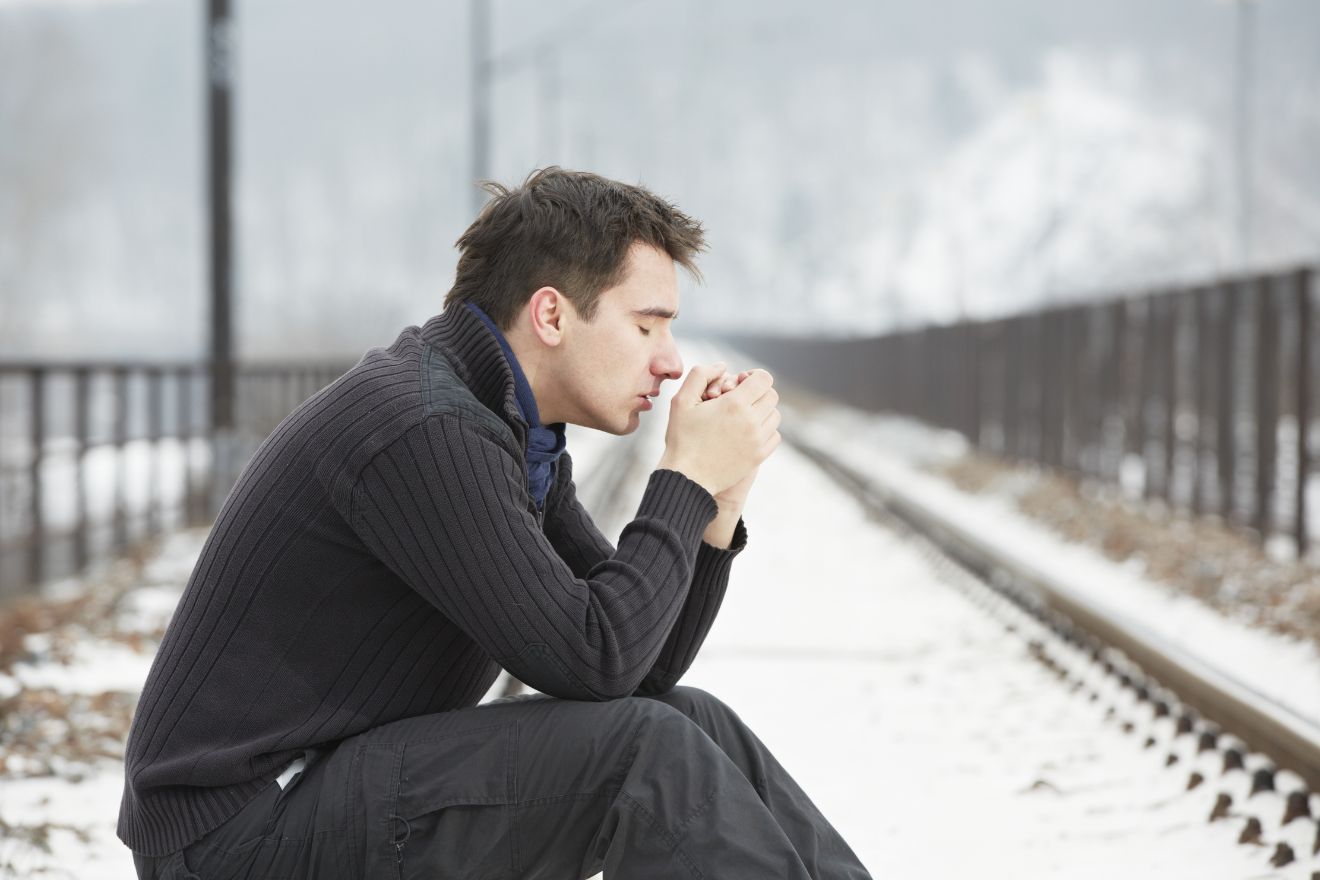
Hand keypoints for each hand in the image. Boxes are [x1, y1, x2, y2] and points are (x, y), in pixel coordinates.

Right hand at [656, 362, 780, 497]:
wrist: (687, 477)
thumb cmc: (681, 437)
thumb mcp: (681, 400)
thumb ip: (700, 375)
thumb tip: (723, 366)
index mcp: (734, 404)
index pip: (763, 379)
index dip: (753, 376)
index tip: (741, 382)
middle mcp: (751, 421)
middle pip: (772, 395)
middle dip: (758, 393)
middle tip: (740, 399)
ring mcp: (757, 440)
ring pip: (775, 415)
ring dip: (763, 411)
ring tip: (744, 416)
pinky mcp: (759, 456)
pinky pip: (774, 436)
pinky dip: (766, 430)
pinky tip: (748, 432)